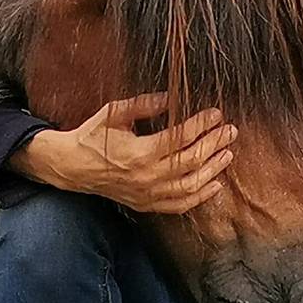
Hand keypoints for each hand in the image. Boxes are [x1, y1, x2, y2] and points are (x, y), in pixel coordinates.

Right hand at [12, 94, 235, 213]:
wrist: (72, 166)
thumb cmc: (93, 136)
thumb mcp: (115, 113)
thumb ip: (144, 105)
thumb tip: (171, 97)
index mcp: (140, 152)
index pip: (181, 138)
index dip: (201, 125)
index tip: (215, 114)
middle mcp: (147, 177)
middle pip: (191, 161)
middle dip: (214, 144)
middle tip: (230, 130)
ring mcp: (147, 194)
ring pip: (190, 186)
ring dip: (213, 169)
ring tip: (228, 153)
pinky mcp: (146, 204)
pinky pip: (179, 205)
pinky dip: (200, 197)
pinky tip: (215, 184)